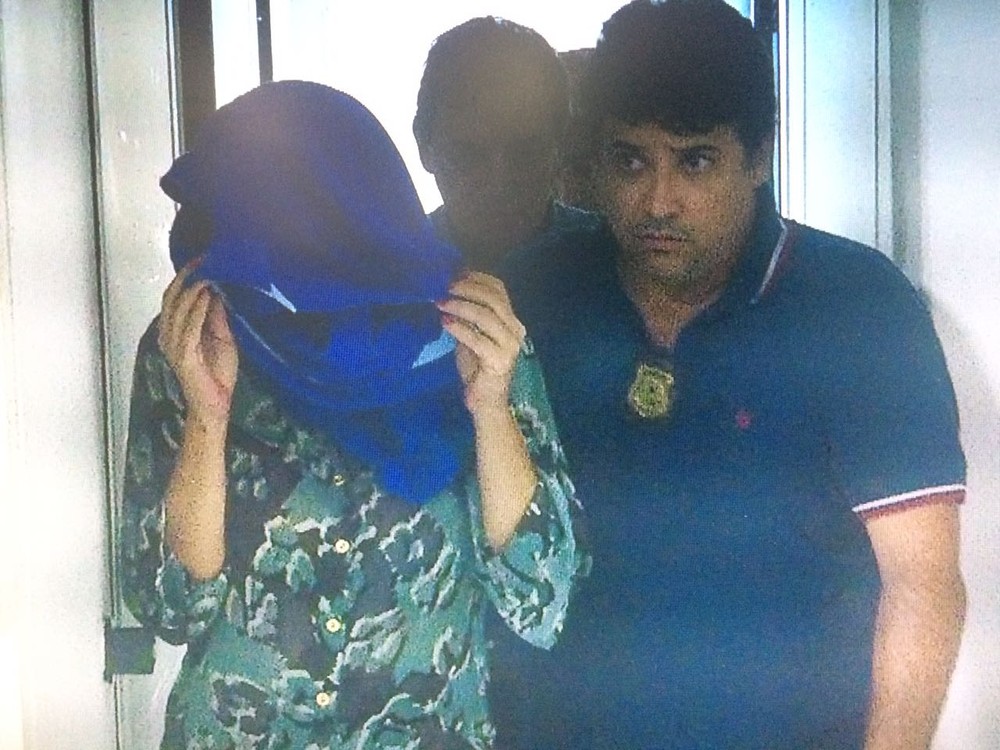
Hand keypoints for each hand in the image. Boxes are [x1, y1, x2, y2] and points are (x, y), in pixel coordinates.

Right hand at [158, 261, 237, 425]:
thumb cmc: (217, 374)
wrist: (215, 405)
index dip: (186, 277)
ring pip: (178, 310)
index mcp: (175, 330)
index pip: (175, 297)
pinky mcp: (184, 357)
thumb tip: (217, 290)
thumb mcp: (222, 337)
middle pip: (172, 298)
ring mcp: (174, 346)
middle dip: (187, 277)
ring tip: (207, 273)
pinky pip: (188, 328)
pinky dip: (198, 310)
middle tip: (204, 260)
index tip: (203, 259)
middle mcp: (169, 335)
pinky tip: (207, 296)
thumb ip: (216, 316)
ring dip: (193, 289)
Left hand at [436, 272, 524, 417]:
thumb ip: (466, 315)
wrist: (485, 401)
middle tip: (444, 287)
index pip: (499, 290)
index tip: (453, 274)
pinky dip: (460, 328)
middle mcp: (515, 330)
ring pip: (486, 316)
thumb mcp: (471, 334)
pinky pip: (478, 339)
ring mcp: (510, 346)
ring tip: (440, 302)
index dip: (476, 278)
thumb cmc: (476, 367)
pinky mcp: (500, 361)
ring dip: (461, 306)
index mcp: (511, 320)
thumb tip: (447, 290)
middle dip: (467, 289)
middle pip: (493, 299)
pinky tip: (445, 322)